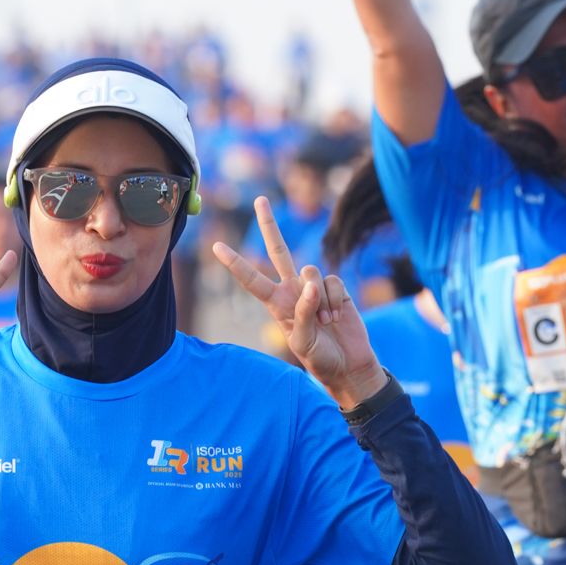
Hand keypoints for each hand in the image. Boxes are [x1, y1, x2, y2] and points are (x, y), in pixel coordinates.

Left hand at [214, 198, 386, 409]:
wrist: (348, 364)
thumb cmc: (320, 358)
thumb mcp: (303, 342)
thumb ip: (303, 313)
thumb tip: (311, 284)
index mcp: (276, 304)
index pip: (252, 280)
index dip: (236, 263)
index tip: (217, 246)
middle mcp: (292, 290)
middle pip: (279, 249)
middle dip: (269, 224)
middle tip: (260, 200)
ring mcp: (314, 287)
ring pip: (310, 272)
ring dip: (319, 300)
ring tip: (325, 323)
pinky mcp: (336, 288)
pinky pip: (332, 281)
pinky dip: (334, 300)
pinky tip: (337, 316)